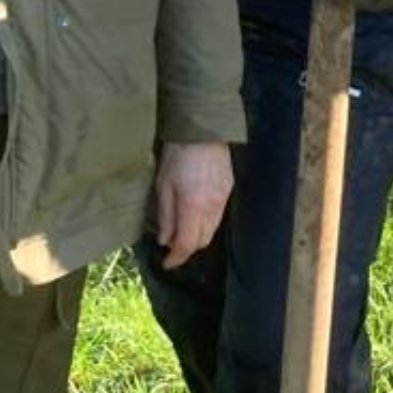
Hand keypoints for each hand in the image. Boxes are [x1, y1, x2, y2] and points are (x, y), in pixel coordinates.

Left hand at [152, 140, 232, 268]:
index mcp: (193, 206)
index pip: (187, 244)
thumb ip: (165, 216)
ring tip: (182, 229)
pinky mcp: (229, 190)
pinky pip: (218, 215)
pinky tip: (195, 212)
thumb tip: (164, 240)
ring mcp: (223, 198)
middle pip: (202, 241)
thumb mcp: (163, 185)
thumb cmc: (178, 154)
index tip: (166, 262)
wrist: (202, 129)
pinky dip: (206, 221)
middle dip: (187, 248)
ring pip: (212, 230)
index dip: (176, 258)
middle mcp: (212, 207)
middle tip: (171, 245)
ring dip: (197, 235)